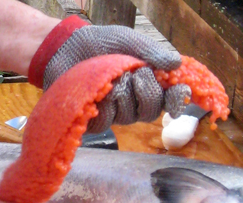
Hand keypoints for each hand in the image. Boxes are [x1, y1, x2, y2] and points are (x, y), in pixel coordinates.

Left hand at [28, 16, 190, 132]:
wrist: (65, 48)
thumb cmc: (99, 43)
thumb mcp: (128, 41)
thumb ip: (151, 51)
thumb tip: (177, 64)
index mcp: (147, 83)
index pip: (169, 99)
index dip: (176, 99)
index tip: (177, 91)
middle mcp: (134, 101)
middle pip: (151, 111)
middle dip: (145, 91)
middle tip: (134, 73)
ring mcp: (115, 113)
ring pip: (128, 116)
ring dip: (120, 94)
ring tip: (108, 77)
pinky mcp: (95, 120)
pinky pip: (106, 121)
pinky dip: (101, 104)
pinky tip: (95, 91)